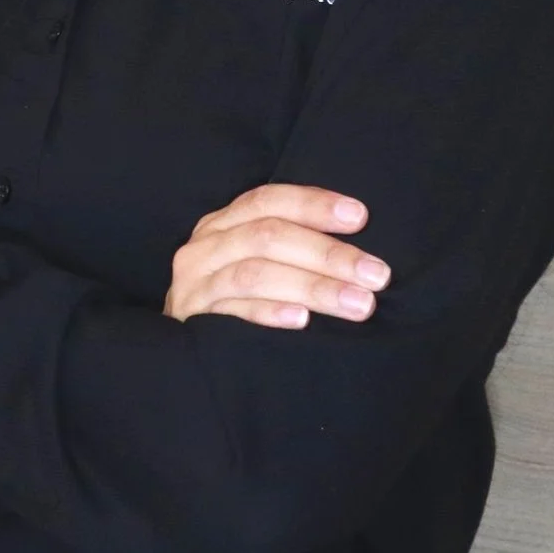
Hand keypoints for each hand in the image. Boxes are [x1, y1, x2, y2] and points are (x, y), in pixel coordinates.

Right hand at [163, 183, 390, 328]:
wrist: (177, 352)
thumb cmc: (233, 296)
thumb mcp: (253, 259)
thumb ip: (289, 243)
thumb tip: (356, 233)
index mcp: (224, 222)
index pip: (269, 200)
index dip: (314, 205)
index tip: (360, 217)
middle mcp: (205, 246)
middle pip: (268, 237)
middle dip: (327, 254)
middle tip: (376, 274)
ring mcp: (195, 283)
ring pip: (256, 275)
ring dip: (312, 287)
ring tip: (359, 303)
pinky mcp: (193, 320)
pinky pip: (234, 313)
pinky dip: (270, 314)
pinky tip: (304, 321)